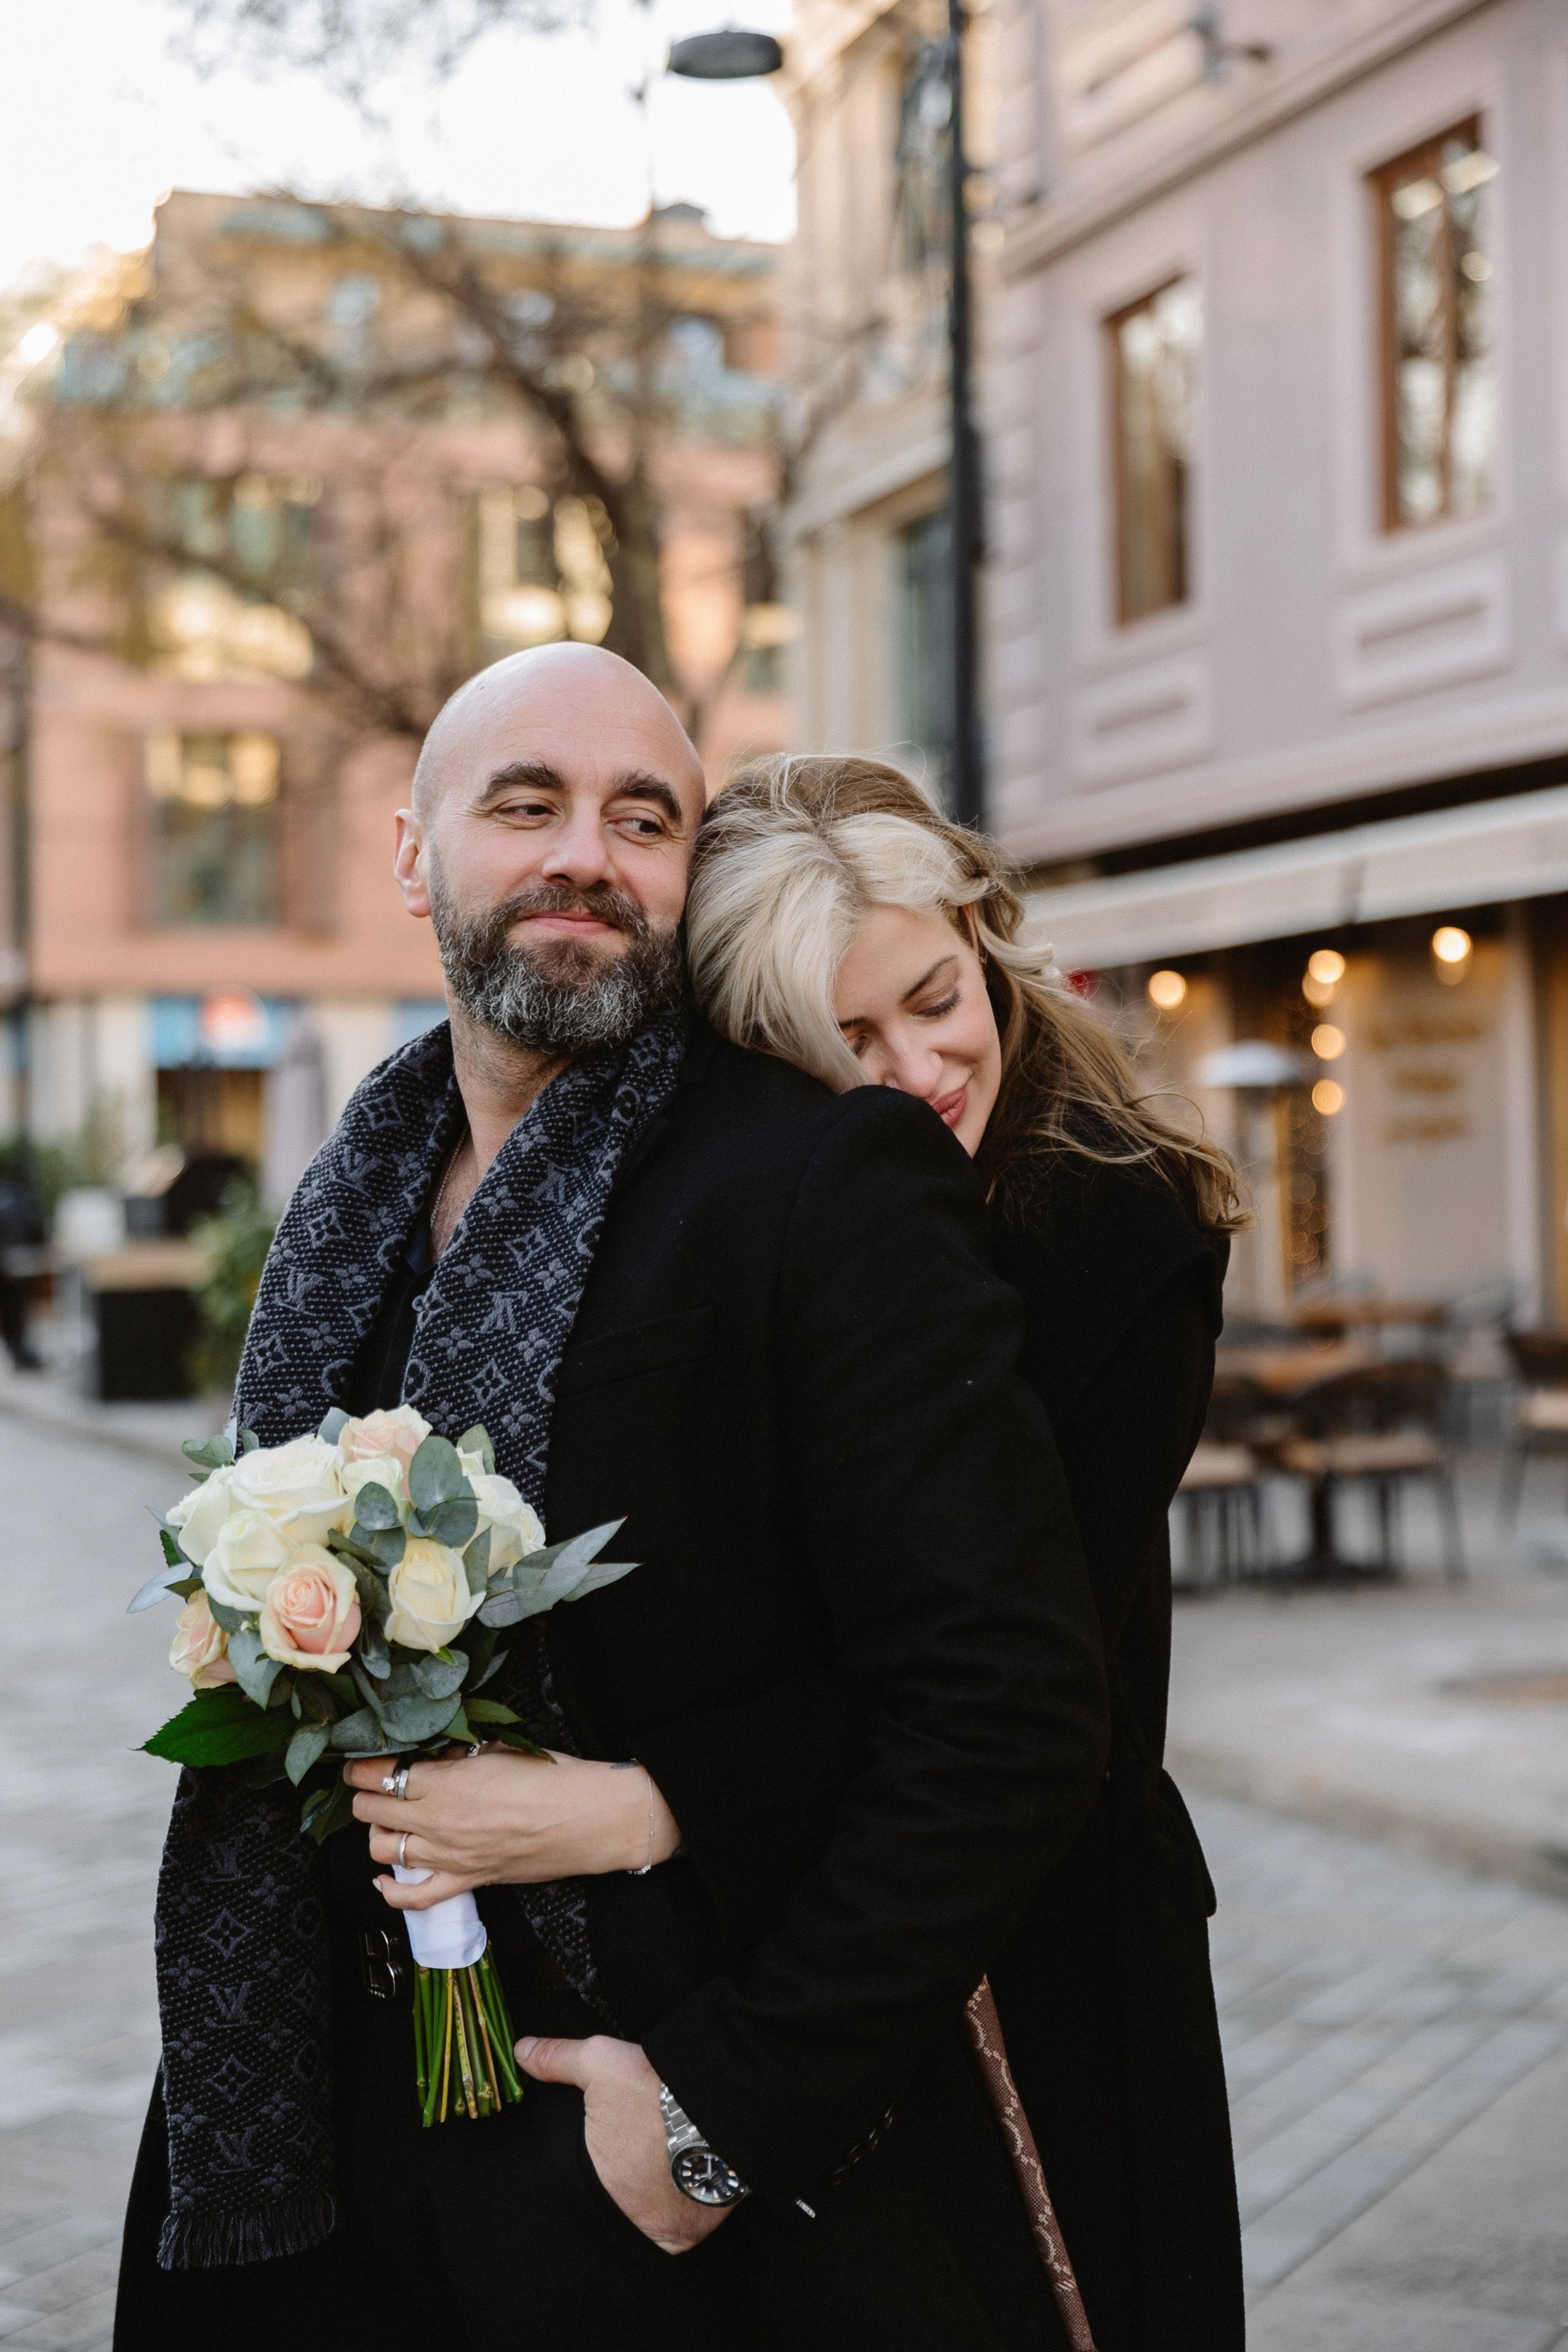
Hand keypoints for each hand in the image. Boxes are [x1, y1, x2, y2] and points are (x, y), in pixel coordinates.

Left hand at [345, 1747, 680, 1910]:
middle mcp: (438, 1821)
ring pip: (382, 1849)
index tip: (360, 1760)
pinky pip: (413, 1897)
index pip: (381, 1773)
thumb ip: (458, 1755)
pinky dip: (390, 1891)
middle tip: (370, 1784)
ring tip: (386, 1819)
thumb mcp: (500, 1749)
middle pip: (372, 1810)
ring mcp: (449, 1856)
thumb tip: (433, 1756)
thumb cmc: (553, 1776)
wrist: (591, 1818)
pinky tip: (382, 1879)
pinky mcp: (466, 1880)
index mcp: (446, 1782)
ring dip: (377, 1832)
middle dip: (364, 1794)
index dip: (363, 1765)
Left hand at [515, 2034, 729, 2254]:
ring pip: (650, 2215)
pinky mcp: (696, 2229)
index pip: (585, 2185)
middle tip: (634, 2153)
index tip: (608, 2144)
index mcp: (597, 2182)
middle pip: (617, 2201)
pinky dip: (682, 2202)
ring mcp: (664, 2229)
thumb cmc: (655, 2089)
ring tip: (661, 2162)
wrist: (723, 2107)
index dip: (595, 2164)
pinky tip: (685, 2173)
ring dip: (653, 2195)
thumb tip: (520, 2052)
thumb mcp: (600, 2062)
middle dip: (622, 2182)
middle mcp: (628, 2216)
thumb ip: (557, 2059)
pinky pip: (683, 2221)